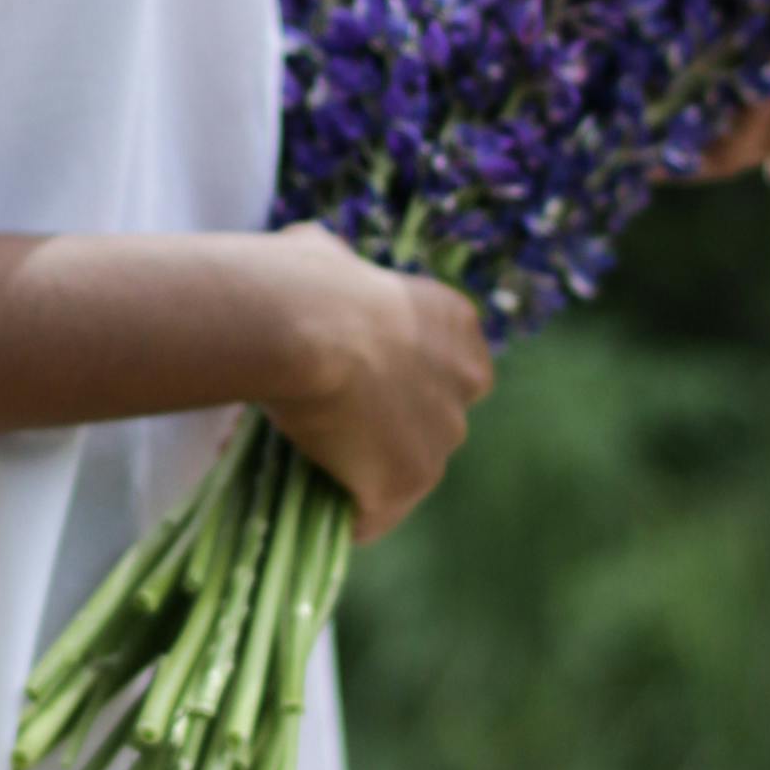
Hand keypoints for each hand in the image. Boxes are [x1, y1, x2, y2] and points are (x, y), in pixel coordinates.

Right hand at [243, 226, 494, 542]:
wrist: (302, 326)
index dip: (400, 379)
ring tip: (310, 471)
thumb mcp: (325, 254)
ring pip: (405, 470)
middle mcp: (467, 382)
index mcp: (457, 324)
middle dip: (387, 430)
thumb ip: (339, 272)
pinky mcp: (408, 481)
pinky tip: (311, 512)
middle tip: (327, 427)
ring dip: (365, 474)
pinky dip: (348, 516)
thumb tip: (317, 263)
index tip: (355, 385)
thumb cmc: (306, 282)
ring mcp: (441, 437)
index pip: (445, 366)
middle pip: (433, 422)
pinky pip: (376, 514)